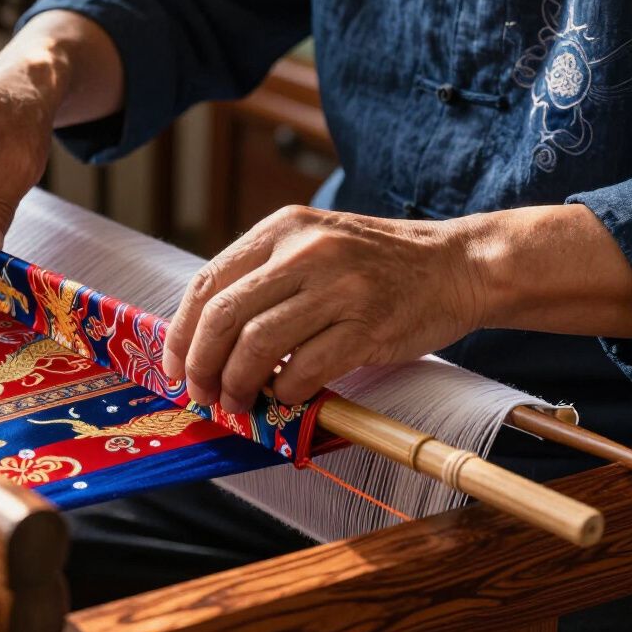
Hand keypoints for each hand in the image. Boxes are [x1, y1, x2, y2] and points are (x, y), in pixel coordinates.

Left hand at [161, 206, 486, 410]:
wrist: (455, 265)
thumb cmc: (373, 264)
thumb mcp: (311, 244)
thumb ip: (262, 277)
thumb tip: (204, 337)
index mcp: (281, 228)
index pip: (208, 282)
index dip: (182, 332)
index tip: (176, 367)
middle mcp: (304, 251)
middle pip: (224, 316)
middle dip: (202, 365)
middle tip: (203, 394)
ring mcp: (338, 287)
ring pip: (258, 345)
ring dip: (238, 385)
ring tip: (239, 402)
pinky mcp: (367, 325)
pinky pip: (306, 369)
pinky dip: (286, 392)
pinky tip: (286, 397)